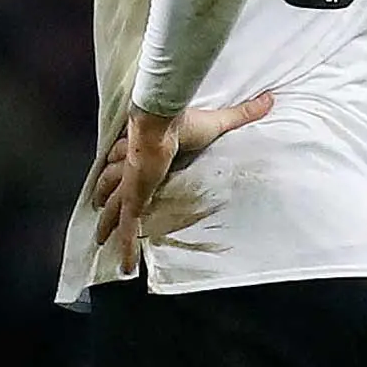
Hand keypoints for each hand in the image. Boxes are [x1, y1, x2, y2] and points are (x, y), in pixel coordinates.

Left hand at [93, 91, 273, 273]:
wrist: (161, 123)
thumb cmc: (183, 122)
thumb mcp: (216, 122)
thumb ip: (241, 114)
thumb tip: (269, 99)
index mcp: (146, 150)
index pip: (129, 158)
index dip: (122, 164)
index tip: (122, 168)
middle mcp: (131, 168)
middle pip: (111, 182)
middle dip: (105, 194)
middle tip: (97, 205)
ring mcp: (130, 186)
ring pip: (111, 208)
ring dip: (106, 222)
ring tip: (100, 237)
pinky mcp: (133, 200)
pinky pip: (128, 229)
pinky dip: (127, 248)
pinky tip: (126, 267)